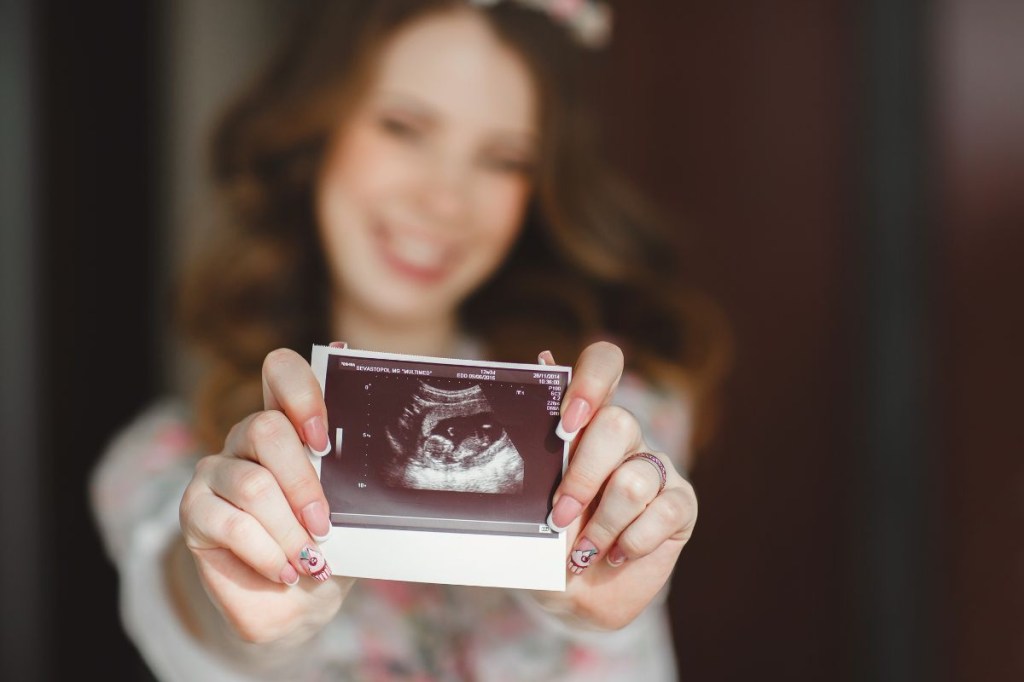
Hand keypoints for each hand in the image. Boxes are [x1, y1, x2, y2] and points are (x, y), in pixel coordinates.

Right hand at [178, 347, 351, 644]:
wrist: (298, 604)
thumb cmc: (330, 546)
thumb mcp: (352, 511)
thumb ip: (355, 478)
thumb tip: (376, 457)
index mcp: (289, 423)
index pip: (281, 371)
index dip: (301, 393)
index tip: (324, 440)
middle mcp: (247, 437)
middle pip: (266, 429)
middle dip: (303, 483)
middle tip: (324, 525)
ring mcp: (215, 470)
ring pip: (253, 485)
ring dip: (288, 530)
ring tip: (310, 559)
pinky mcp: (194, 510)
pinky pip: (232, 524)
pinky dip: (267, 553)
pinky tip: (285, 571)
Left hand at [532, 342, 697, 630]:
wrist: (574, 595)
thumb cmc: (547, 539)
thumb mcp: (531, 501)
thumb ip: (535, 449)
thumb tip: (539, 366)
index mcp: (585, 420)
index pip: (603, 364)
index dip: (592, 382)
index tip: (566, 424)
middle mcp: (624, 436)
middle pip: (617, 423)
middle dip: (583, 476)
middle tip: (560, 515)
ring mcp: (656, 467)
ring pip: (634, 478)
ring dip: (603, 524)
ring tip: (584, 552)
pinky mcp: (680, 504)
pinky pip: (663, 512)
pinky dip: (631, 542)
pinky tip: (615, 554)